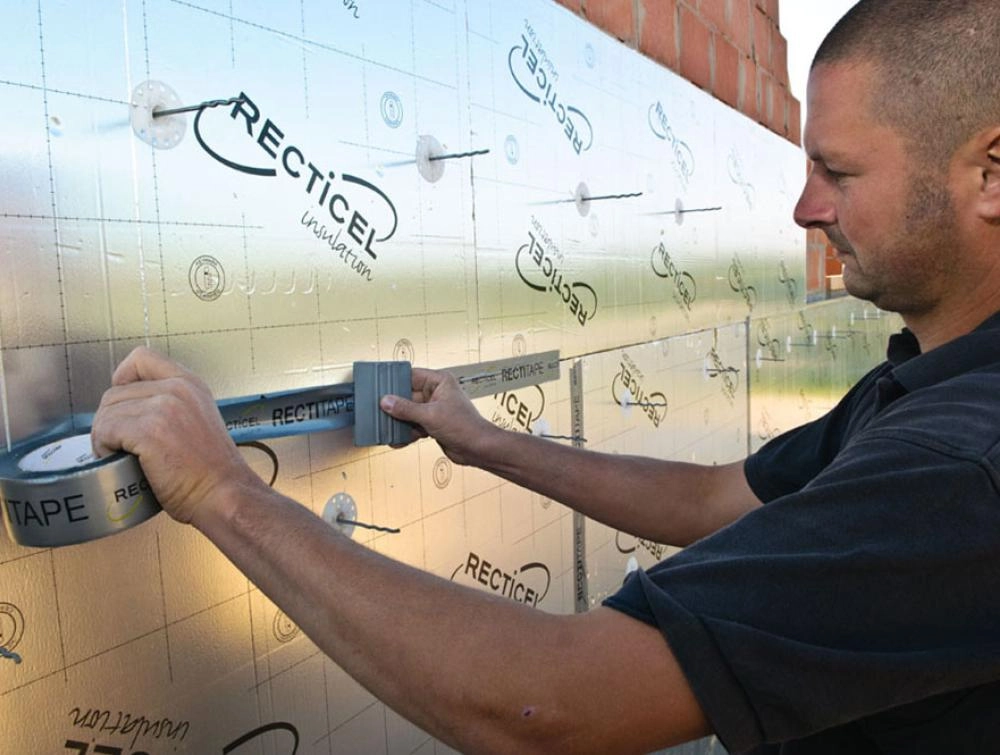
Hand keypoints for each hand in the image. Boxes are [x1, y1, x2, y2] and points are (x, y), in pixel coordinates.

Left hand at [91, 346, 263, 525]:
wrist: (224, 494)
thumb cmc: (210, 471)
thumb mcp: (197, 420)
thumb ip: (170, 405)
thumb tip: (130, 410)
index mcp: (190, 384)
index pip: (141, 358)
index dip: (122, 379)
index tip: (124, 405)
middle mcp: (178, 389)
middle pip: (114, 392)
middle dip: (110, 421)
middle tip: (122, 446)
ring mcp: (165, 407)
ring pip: (106, 413)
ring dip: (105, 438)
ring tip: (123, 457)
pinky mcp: (150, 430)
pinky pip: (105, 431)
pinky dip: (105, 449)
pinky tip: (122, 462)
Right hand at [379, 368, 499, 465]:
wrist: (478, 449)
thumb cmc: (465, 426)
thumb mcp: (431, 415)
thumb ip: (406, 409)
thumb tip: (386, 402)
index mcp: (439, 381)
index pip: (411, 375)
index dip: (395, 381)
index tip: (379, 386)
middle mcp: (436, 393)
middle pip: (406, 396)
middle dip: (394, 406)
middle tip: (377, 410)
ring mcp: (433, 409)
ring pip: (408, 412)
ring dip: (398, 421)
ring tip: (384, 427)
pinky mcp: (432, 424)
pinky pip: (413, 425)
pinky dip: (406, 432)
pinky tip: (397, 439)